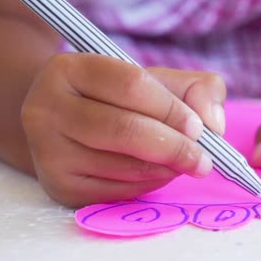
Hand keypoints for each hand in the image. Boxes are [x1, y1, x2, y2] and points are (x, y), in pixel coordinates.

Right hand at [21, 53, 225, 206]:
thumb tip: (213, 123)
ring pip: (122, 165)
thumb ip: (198, 89)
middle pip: (124, 129)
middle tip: (203, 160)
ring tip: (183, 163)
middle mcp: (47, 107)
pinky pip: (115, 191)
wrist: (70, 126)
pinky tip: (159, 174)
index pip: (131, 85)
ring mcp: (48, 151)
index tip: (199, 128)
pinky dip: (148, 185)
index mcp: (70, 68)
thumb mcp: (160, 81)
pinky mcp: (58, 186)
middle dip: (175, 147)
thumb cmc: (122, 100)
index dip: (172, 109)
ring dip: (165, 169)